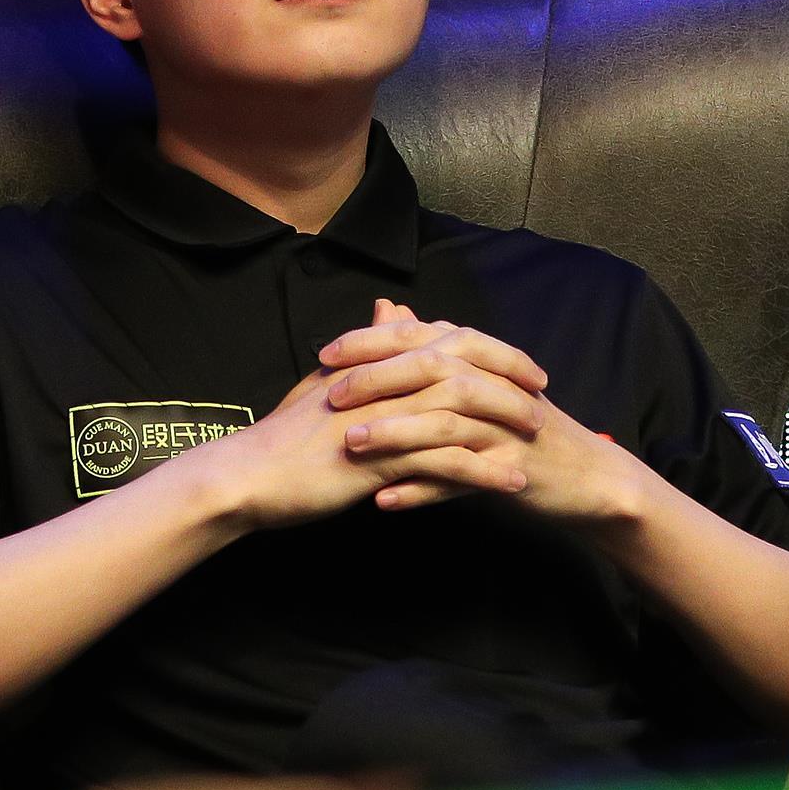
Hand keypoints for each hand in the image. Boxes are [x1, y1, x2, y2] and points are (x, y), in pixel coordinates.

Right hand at [186, 300, 533, 532]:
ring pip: (457, 412)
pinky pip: (442, 464)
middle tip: (543, 390)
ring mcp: (381, 421)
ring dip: (503, 424)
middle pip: (458, 368)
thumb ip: (368, 347)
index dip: (487, 348)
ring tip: (538, 436)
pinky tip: (511, 485)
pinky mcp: (378, 462)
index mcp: (372, 364)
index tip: (520, 361)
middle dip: (507, 376)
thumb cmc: (284, 438)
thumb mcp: (329, 381)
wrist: (245, 478)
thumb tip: (393, 304)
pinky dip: (482, 472)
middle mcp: (381, 385)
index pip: (441, 343)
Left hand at [319, 316, 648, 524]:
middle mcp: (493, 384)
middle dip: (378, 379)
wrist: (585, 477)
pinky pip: (462, 478)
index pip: (419, 338)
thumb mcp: (478, 383)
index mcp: (480, 359)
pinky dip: (423, 489)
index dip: (371, 343)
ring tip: (352, 445)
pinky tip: (385, 501)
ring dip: (397, 432)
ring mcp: (505, 428)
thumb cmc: (521, 429)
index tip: (324, 355)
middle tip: (331, 395)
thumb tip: (387, 310)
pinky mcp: (513, 468)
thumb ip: (430, 348)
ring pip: (446, 421)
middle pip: (432, 369)